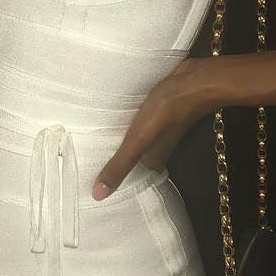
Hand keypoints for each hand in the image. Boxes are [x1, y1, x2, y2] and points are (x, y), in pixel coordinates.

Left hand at [94, 59, 206, 198]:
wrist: (194, 80)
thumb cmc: (167, 111)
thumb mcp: (138, 140)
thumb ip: (120, 165)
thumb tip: (98, 195)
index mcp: (152, 159)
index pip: (129, 175)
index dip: (111, 177)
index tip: (89, 181)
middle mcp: (156, 146)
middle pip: (130, 154)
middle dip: (110, 153)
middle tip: (81, 155)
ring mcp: (158, 127)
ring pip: (133, 136)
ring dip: (118, 134)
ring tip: (87, 134)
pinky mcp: (157, 108)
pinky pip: (137, 118)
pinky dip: (125, 118)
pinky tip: (110, 112)